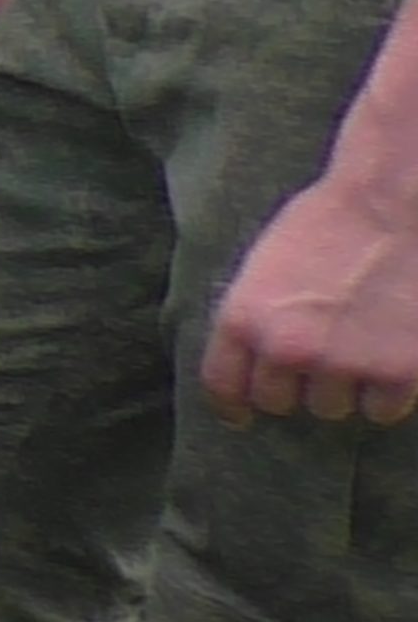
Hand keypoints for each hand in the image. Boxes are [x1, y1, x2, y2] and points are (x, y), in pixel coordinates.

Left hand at [203, 170, 417, 426]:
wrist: (391, 203)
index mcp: (244, 319)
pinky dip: (388, 393)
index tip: (241, 418)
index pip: (223, 387)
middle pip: (279, 402)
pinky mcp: (397, 373)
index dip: (233, 407)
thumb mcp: (265, 266)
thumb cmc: (326, 223)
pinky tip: (392, 358)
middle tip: (320, 357)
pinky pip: (382, 410)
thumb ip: (255, 317)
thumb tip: (254, 362)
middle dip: (295, 386)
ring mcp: (343, 364)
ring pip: (332, 408)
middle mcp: (287, 350)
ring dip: (344, 388)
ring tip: (360, 345)